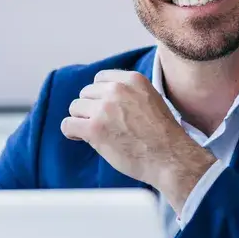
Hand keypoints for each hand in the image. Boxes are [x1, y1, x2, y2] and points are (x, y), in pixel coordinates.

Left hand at [60, 70, 214, 209]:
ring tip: (96, 133)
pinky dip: (72, 131)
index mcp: (132, 80)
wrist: (170, 158)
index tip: (105, 109)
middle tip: (103, 125)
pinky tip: (81, 138)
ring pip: (75, 107)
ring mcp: (104, 109)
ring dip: (82, 120)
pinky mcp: (95, 128)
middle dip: (91, 109)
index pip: (100, 79)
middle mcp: (117, 90)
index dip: (100, 96)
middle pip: (86, 93)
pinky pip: (68, 124)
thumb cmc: (163, 136)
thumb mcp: (151, 100)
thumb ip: (129, 93)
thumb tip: (105, 97)